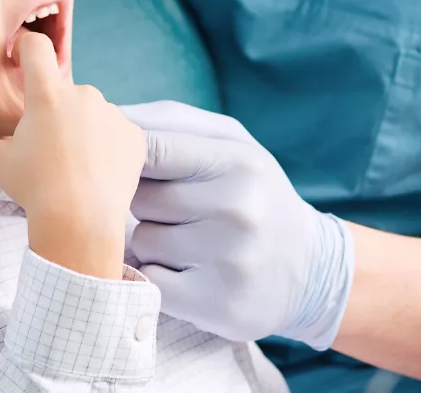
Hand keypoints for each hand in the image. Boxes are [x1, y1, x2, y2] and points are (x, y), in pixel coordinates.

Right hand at [0, 32, 144, 278]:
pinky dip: (107, 146)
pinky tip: (95, 171)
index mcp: (47, 94)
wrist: (81, 222)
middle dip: (54, 110)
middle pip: (64, 90)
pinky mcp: (133, 134)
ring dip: (81, 128)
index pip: (36, 48)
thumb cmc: (35, 188)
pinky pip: (116, 132)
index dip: (25, 46)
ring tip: (71, 164)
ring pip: (91, 112)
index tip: (18, 58)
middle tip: (45, 146)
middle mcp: (83, 95)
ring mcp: (112, 114)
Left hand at [123, 101, 353, 348]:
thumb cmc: (255, 194)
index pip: (152, 148)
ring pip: (142, 240)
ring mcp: (229, 259)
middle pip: (140, 197)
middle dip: (146, 201)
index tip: (122, 162)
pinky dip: (158, 276)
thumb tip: (108, 115)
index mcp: (238, 161)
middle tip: (178, 209)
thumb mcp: (231, 145)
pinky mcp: (217, 304)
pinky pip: (150, 281)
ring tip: (189, 242)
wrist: (312, 269)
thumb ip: (171, 123)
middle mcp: (238, 208)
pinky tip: (187, 272)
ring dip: (152, 241)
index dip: (127, 156)